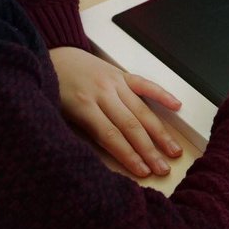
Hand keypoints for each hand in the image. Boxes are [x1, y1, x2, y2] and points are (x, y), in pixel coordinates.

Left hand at [48, 46, 182, 176]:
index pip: (111, 135)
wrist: (51, 56)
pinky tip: (177, 106)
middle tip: (163, 168)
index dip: (128, 155)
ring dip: (159, 133)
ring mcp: (114, 82)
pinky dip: (162, 95)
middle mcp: (102, 92)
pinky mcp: (120, 73)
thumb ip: (80, 133)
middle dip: (149, 150)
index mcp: (83, 105)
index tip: (142, 172)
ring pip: (141, 110)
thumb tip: (101, 159)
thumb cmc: (53, 90)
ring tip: (173, 150)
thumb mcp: (58, 115)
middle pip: (130, 125)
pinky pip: (144, 84)